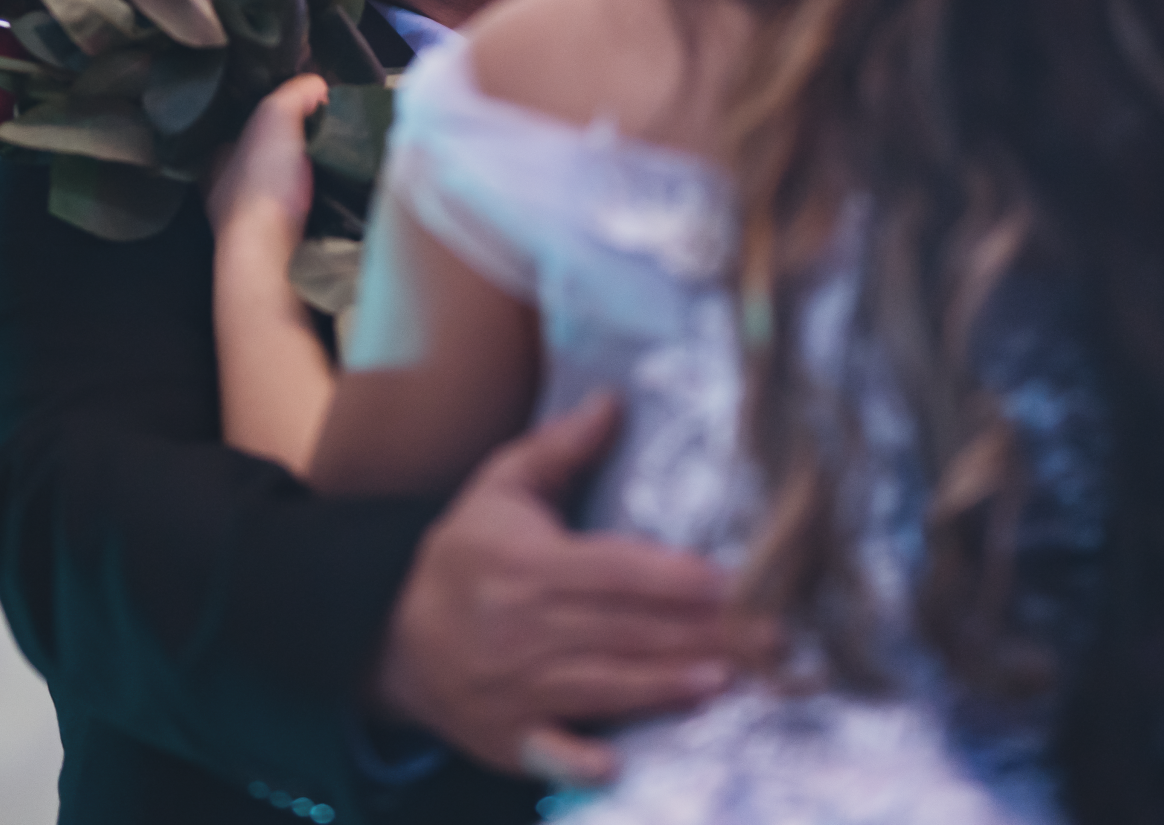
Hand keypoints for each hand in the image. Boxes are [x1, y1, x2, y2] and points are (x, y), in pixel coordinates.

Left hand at [206, 72, 328, 262]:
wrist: (271, 253)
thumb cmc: (263, 181)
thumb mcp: (275, 115)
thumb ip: (295, 92)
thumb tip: (318, 87)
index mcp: (217, 160)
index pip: (240, 129)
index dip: (270, 117)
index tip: (302, 113)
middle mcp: (226, 193)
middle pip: (262, 160)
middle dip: (289, 151)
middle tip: (325, 140)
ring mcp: (248, 226)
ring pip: (280, 191)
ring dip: (304, 181)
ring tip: (338, 167)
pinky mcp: (275, 249)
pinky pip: (298, 217)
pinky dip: (316, 206)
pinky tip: (336, 197)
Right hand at [370, 391, 761, 787]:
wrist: (395, 640)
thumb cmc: (463, 556)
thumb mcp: (498, 490)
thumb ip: (559, 447)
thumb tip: (613, 400)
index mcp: (527, 565)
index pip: (615, 571)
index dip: (675, 578)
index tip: (732, 581)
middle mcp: (521, 627)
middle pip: (626, 631)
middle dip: (701, 635)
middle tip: (768, 638)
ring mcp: (514, 688)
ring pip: (604, 686)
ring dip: (665, 687)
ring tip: (726, 681)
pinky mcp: (509, 737)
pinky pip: (550, 752)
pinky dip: (580, 760)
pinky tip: (619, 764)